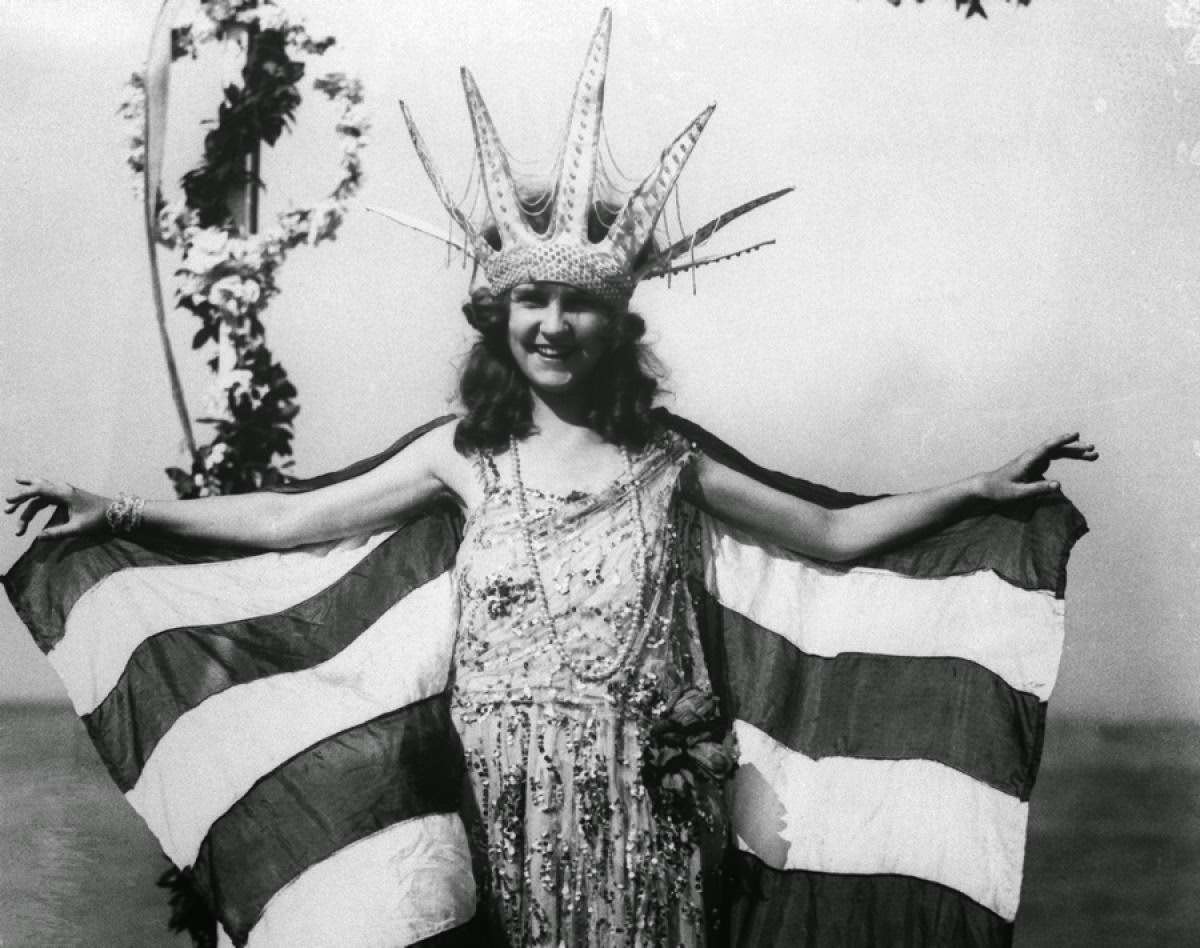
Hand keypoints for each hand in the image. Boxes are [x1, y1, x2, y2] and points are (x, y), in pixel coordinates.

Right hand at [4, 477, 110, 538]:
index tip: (9, 502)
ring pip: (43, 491)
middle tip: (7, 505)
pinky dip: (39, 498)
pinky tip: (34, 501)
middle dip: (22, 495)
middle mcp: (65, 490)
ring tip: (13, 502)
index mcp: (65, 494)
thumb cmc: (100, 520)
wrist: (119, 513)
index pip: (38, 490)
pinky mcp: (71, 497)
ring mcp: (68, 492)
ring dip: (29, 498)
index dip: (22, 495)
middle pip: (38, 488)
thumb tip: (38, 537)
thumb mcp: (78, 529)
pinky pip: (50, 495)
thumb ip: (57, 533)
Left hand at [974, 432, 1097, 502]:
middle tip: (1093, 448)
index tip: (1075, 435)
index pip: (1046, 447)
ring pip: (1058, 451)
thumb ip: (1038, 489)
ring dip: (1075, 451)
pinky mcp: (1037, 462)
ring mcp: (1035, 458)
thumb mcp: (1018, 493)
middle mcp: (1032, 456)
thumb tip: (1059, 485)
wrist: (988, 486)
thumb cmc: (1000, 490)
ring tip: (1093, 453)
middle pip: (1056, 448)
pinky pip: (1056, 455)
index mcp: (1027, 460)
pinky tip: (1081, 456)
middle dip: (1075, 447)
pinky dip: (1068, 455)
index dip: (1061, 440)